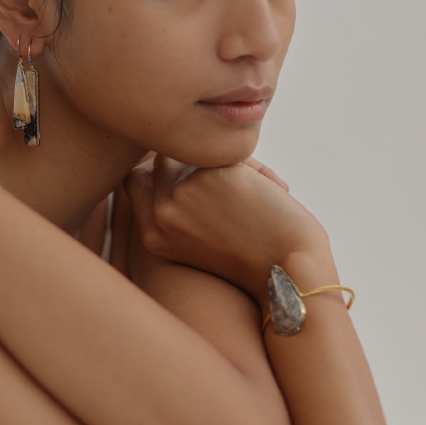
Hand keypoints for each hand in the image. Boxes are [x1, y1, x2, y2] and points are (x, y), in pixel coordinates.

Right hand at [122, 154, 329, 295]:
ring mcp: (184, 192)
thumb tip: (173, 156)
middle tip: (232, 182)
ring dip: (228, 164)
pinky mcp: (212, 174)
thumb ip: (179, 205)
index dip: (157, 169)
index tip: (186, 171)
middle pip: (165, 159)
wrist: (291, 273)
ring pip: (200, 151)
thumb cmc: (253, 259)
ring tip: (256, 194)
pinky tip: (274, 193)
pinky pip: (231, 153)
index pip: (135, 180)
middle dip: (195, 162)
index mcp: (154, 234)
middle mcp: (162, 214)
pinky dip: (257, 169)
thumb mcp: (198, 241)